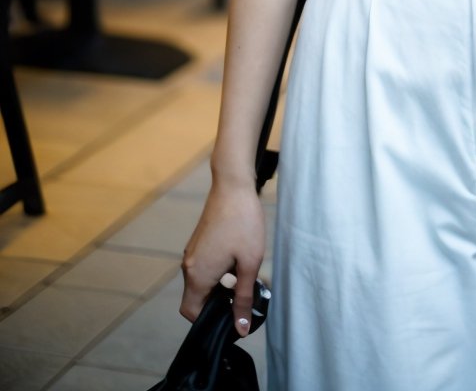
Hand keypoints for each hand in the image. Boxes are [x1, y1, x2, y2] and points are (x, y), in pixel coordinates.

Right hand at [180, 176, 265, 336]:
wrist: (233, 185)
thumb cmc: (243, 222)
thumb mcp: (249, 263)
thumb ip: (243, 297)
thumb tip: (241, 328)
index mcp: (197, 275)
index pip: (191, 313)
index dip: (209, 320)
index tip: (231, 317)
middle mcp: (188, 266)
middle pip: (196, 299)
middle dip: (217, 304)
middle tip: (243, 298)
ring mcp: (192, 253)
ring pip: (201, 282)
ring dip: (220, 287)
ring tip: (245, 279)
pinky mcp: (198, 242)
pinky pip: (203, 268)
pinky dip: (218, 273)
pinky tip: (239, 262)